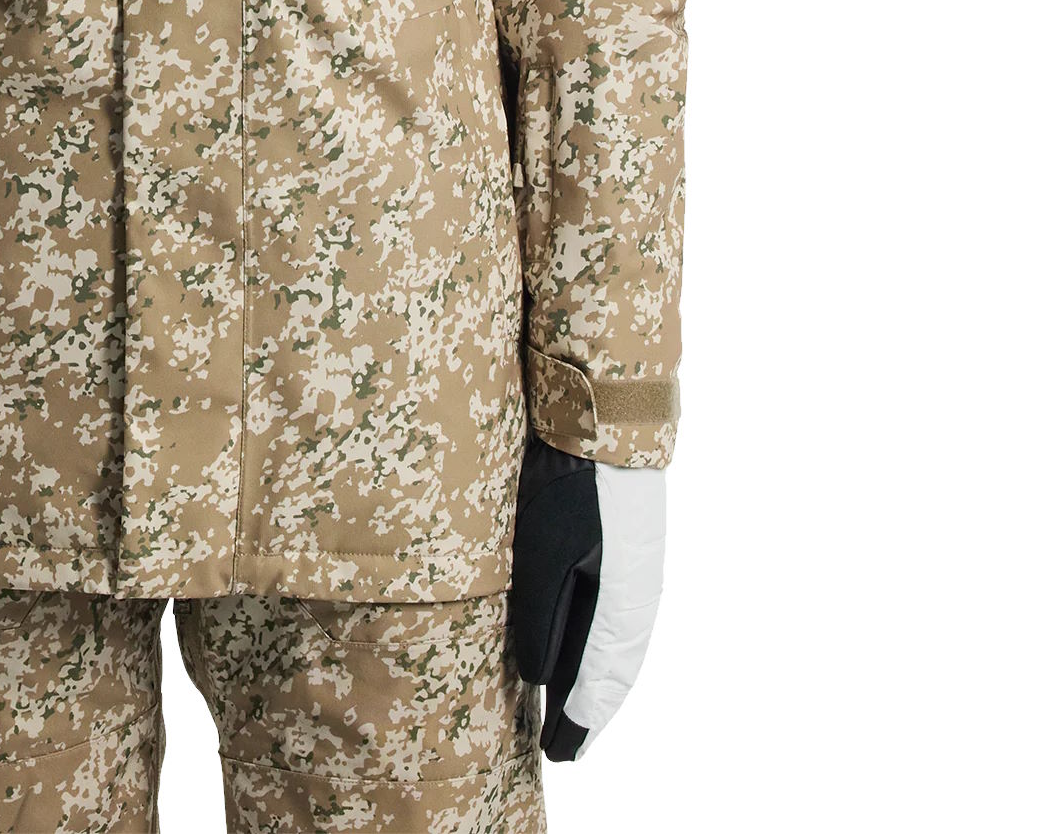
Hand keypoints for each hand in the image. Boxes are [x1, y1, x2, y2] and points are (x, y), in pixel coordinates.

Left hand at [510, 439, 664, 760]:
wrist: (602, 425)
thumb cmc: (574, 490)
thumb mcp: (548, 555)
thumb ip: (545, 618)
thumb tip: (541, 676)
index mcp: (624, 608)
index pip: (601, 682)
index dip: (582, 720)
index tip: (563, 753)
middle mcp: (635, 598)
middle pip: (610, 670)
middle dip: (587, 708)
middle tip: (566, 746)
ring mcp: (631, 573)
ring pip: (611, 644)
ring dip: (590, 678)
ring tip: (567, 710)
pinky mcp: (618, 551)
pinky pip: (609, 616)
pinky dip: (592, 643)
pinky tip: (572, 648)